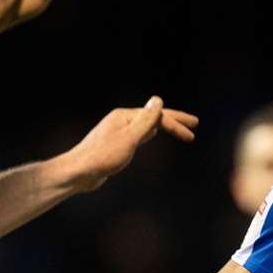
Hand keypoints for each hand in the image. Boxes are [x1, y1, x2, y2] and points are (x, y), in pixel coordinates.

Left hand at [59, 97, 197, 192]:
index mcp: (125, 116)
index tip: (193, 134)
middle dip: (174, 120)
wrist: (78, 172)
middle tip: (194, 123)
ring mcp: (118, 131)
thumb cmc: (101, 157)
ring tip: (177, 128)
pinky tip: (151, 136)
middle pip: (153, 117)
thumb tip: (158, 100)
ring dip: (163, 125)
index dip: (176, 123)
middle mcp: (122, 120)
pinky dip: (150, 133)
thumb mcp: (128, 139)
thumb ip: (145, 121)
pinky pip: (138, 134)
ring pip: (146, 125)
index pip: (157, 116)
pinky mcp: (115, 144)